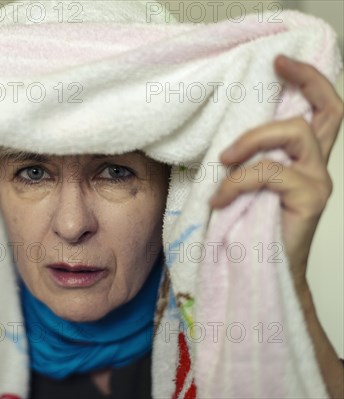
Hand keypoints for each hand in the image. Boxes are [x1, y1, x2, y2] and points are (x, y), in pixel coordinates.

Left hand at [209, 54, 343, 290]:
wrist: (261, 273)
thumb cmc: (249, 231)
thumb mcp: (246, 187)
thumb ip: (248, 161)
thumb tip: (220, 137)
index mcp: (302, 161)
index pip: (321, 112)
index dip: (308, 81)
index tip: (280, 61)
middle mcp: (316, 167)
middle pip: (330, 111)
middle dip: (306, 80)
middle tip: (275, 66)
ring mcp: (316, 182)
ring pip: (295, 133)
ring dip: (251, 141)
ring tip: (223, 164)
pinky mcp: (308, 200)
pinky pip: (269, 173)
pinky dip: (236, 182)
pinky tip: (219, 201)